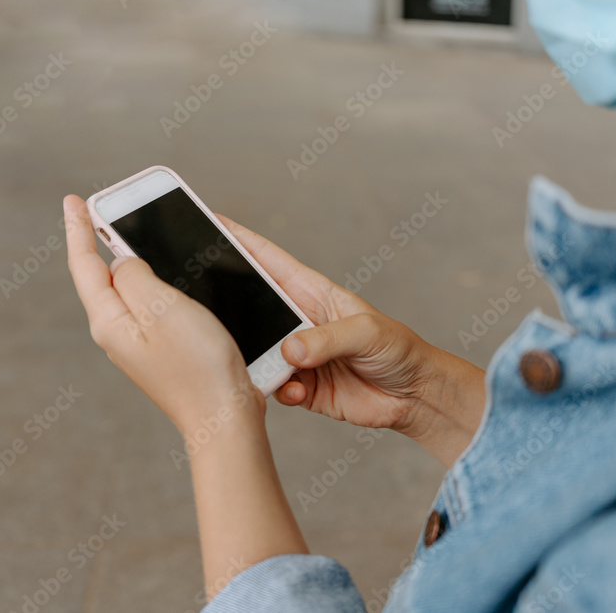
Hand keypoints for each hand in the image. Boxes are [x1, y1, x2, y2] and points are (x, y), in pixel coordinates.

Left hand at [63, 196, 263, 433]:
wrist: (224, 418)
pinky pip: (152, 307)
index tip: (72, 201)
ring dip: (131, 262)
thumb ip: (135, 275)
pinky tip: (166, 276)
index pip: (84, 265)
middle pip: (102, 278)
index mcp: (109, 321)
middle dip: (100, 243)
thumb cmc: (199, 364)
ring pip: (130, 291)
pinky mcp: (164, 352)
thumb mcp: (162, 306)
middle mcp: (118, 334)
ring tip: (133, 236)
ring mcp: (140, 345)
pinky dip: (155, 283)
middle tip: (96, 211)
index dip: (78, 229)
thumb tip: (123, 264)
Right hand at [216, 214, 485, 466]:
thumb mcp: (367, 332)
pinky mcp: (298, 386)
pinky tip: (298, 392)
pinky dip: (279, 390)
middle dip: (227, 304)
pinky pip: (272, 386)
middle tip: (203, 306)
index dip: (237, 239)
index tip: (207, 220)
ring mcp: (294, 354)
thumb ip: (328, 339)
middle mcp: (296, 320)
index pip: (267, 260)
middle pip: (249, 304)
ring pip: (254, 350)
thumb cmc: (397, 348)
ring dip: (254, 358)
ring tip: (269, 365)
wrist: (413, 396)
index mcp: (310, 292)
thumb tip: (289, 350)